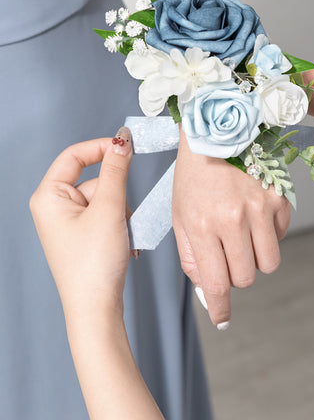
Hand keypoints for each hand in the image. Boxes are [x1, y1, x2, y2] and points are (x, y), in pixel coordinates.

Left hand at [30, 129, 164, 418]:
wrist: (96, 310)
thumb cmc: (94, 265)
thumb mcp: (110, 208)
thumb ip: (117, 170)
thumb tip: (122, 139)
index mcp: (49, 196)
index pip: (75, 155)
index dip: (102, 147)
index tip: (128, 146)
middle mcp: (54, 207)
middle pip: (94, 179)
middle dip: (116, 194)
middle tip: (121, 215)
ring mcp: (67, 222)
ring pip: (104, 198)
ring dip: (121, 212)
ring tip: (121, 236)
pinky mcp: (81, 234)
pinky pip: (105, 214)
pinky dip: (119, 224)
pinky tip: (123, 243)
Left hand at [172, 131, 290, 327]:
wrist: (217, 132)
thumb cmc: (193, 176)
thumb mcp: (180, 216)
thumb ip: (192, 257)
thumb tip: (209, 293)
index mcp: (203, 224)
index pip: (217, 283)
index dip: (220, 308)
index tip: (222, 319)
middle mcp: (234, 218)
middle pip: (246, 277)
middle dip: (235, 275)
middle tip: (226, 254)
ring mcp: (261, 207)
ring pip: (268, 262)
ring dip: (254, 258)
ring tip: (241, 235)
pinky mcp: (280, 197)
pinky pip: (280, 236)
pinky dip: (267, 235)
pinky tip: (252, 214)